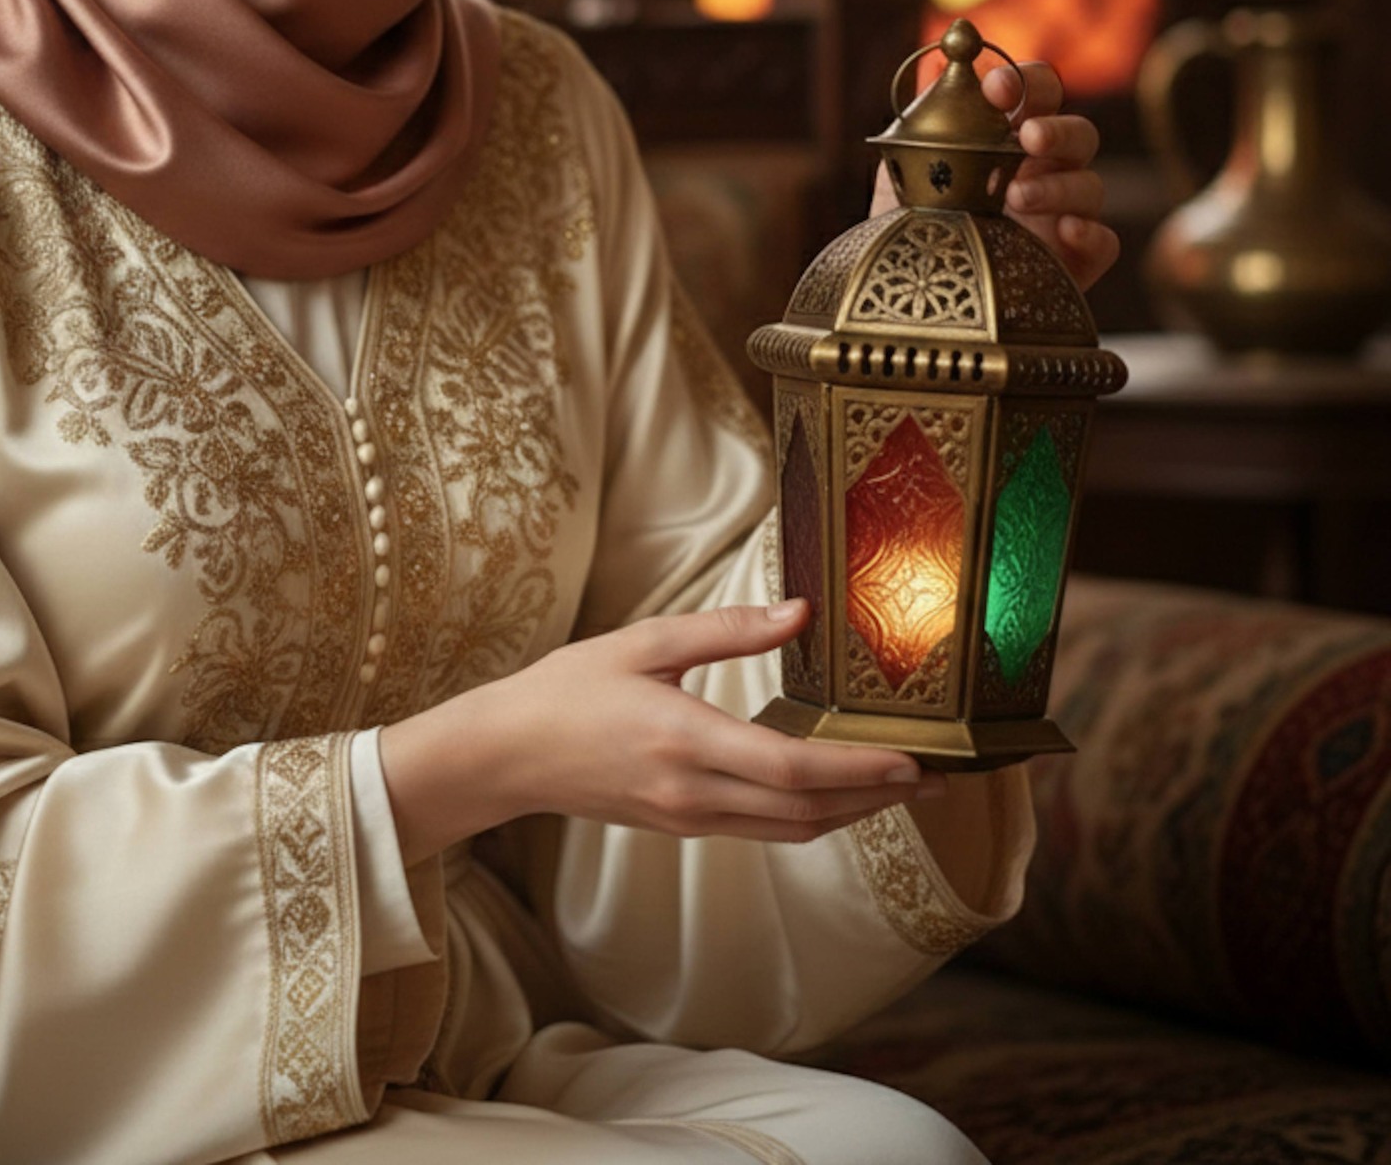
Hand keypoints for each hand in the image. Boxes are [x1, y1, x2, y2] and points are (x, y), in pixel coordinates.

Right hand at [378, 600, 943, 864]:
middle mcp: (693, 793)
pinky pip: (763, 829)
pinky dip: (808, 813)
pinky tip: (828, 786)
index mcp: (684, 740)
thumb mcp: (643, 642)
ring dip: (850, 813)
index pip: (793, 771)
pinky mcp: (683, 826)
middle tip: (936, 778)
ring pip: (791, 831)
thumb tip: (799, 612)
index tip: (915, 760)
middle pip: (808, 812)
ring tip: (897, 784)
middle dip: (877, 799)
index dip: (861, 772)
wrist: (508, 754)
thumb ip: (725, 630)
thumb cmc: (568, 689)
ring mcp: (689, 819)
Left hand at [869, 58, 1119, 292]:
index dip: (1026, 82)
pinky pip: (1105, 242)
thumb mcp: (906, 172)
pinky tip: (1066, 230)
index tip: (997, 89)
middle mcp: (1044, 172)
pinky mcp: (1074, 262)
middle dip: (1056, 129)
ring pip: (1092, 185)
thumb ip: (925, 125)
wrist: (912, 297)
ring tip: (1017, 196)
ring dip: (1058, 184)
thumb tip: (937, 70)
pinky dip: (1091, 232)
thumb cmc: (914, 225)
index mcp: (1009, 140)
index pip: (1038, 94)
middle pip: (1080, 134)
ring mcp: (1062, 216)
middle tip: (1028, 137)